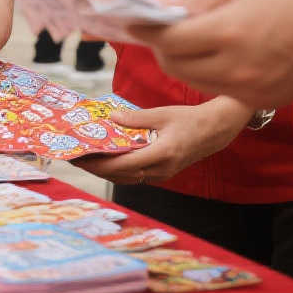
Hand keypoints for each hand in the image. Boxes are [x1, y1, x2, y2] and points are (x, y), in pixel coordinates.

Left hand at [76, 99, 251, 185]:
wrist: (216, 130)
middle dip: (96, 168)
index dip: (99, 164)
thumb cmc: (190, 119)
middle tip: (76, 158)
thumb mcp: (162, 114)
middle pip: (121, 175)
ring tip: (87, 158)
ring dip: (106, 171)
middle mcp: (161, 170)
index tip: (80, 158)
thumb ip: (135, 118)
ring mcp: (163, 174)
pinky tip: (108, 159)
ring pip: (128, 178)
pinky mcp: (163, 173)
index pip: (122, 166)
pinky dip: (119, 170)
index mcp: (161, 155)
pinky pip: (136, 176)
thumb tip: (111, 117)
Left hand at [132, 0, 292, 109]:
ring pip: (198, 82)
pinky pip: (226, 91)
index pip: (166, 41)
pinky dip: (217, 75)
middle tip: (167, 31)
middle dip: (165, 49)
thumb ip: (198, 2)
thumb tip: (160, 11)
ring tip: (199, 40)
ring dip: (189, 64)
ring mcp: (254, 89)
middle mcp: (237, 68)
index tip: (137, 21)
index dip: (148, 30)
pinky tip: (231, 54)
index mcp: (227, 33)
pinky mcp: (267, 100)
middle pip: (176, 68)